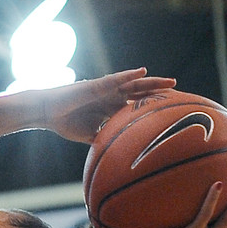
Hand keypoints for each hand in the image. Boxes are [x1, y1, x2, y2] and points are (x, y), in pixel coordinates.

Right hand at [38, 68, 176, 143]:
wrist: (48, 114)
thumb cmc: (65, 123)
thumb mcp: (89, 136)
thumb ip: (103, 140)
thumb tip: (114, 155)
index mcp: (111, 108)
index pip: (136, 106)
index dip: (152, 106)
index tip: (171, 110)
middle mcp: (111, 96)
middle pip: (140, 92)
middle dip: (159, 91)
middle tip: (178, 91)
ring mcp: (106, 89)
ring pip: (134, 84)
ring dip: (152, 81)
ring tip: (171, 81)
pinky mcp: (96, 85)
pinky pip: (116, 78)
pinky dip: (129, 75)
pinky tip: (142, 72)